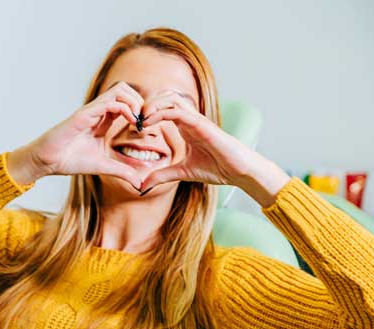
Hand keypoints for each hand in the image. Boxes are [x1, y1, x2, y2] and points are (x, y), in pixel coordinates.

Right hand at [7, 82, 144, 185]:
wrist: (48, 161)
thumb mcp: (104, 166)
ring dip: (135, 102)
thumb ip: (122, 171)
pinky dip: (125, 108)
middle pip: (126, 89)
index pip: (127, 102)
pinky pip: (109, 102)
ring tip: (139, 121)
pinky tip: (131, 123)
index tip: (146, 129)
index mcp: (104, 119)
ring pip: (120, 89)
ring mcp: (92, 110)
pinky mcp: (85, 114)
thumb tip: (140, 184)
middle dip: (141, 102)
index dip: (141, 111)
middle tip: (145, 122)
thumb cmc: (70, 160)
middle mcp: (99, 111)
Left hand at [138, 91, 288, 204]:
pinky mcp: (201, 124)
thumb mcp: (182, 173)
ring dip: (152, 106)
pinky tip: (148, 124)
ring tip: (140, 121)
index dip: (147, 114)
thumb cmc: (217, 168)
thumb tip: (142, 185)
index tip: (134, 127)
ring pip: (170, 98)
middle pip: (165, 97)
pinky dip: (160, 114)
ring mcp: (196, 119)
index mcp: (185, 126)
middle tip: (134, 121)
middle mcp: (190, 119)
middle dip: (147, 105)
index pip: (163, 108)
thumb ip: (163, 175)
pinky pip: (177, 111)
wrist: (238, 171)